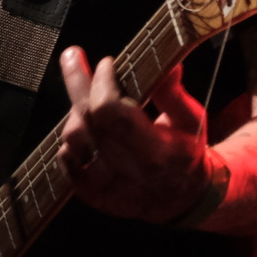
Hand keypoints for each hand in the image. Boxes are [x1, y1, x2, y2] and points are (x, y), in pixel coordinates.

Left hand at [53, 47, 213, 224]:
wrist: (181, 200)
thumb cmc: (185, 154)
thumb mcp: (191, 122)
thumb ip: (173, 94)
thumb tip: (168, 65)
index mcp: (155, 153)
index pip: (113, 113)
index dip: (103, 84)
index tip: (107, 63)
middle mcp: (127, 172)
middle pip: (87, 121)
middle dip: (77, 83)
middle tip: (72, 57)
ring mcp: (105, 188)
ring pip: (73, 140)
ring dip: (75, 112)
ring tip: (88, 99)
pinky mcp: (91, 195)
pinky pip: (66, 161)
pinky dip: (69, 140)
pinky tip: (83, 126)